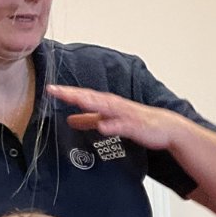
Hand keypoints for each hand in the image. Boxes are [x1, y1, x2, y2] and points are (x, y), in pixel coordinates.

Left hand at [46, 84, 184, 151]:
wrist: (165, 127)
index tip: (50, 89)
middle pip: (90, 97)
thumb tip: (70, 120)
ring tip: (76, 100)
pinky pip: (122, 126)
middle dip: (73, 94)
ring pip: (105, 107)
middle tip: (55, 90)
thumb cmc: (137, 121)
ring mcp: (125, 114)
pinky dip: (112, 125)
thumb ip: (90, 120)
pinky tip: (103, 127)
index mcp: (106, 103)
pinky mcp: (135, 126)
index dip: (67, 93)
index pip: (83, 95)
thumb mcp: (108, 120)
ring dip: (91, 103)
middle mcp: (114, 105)